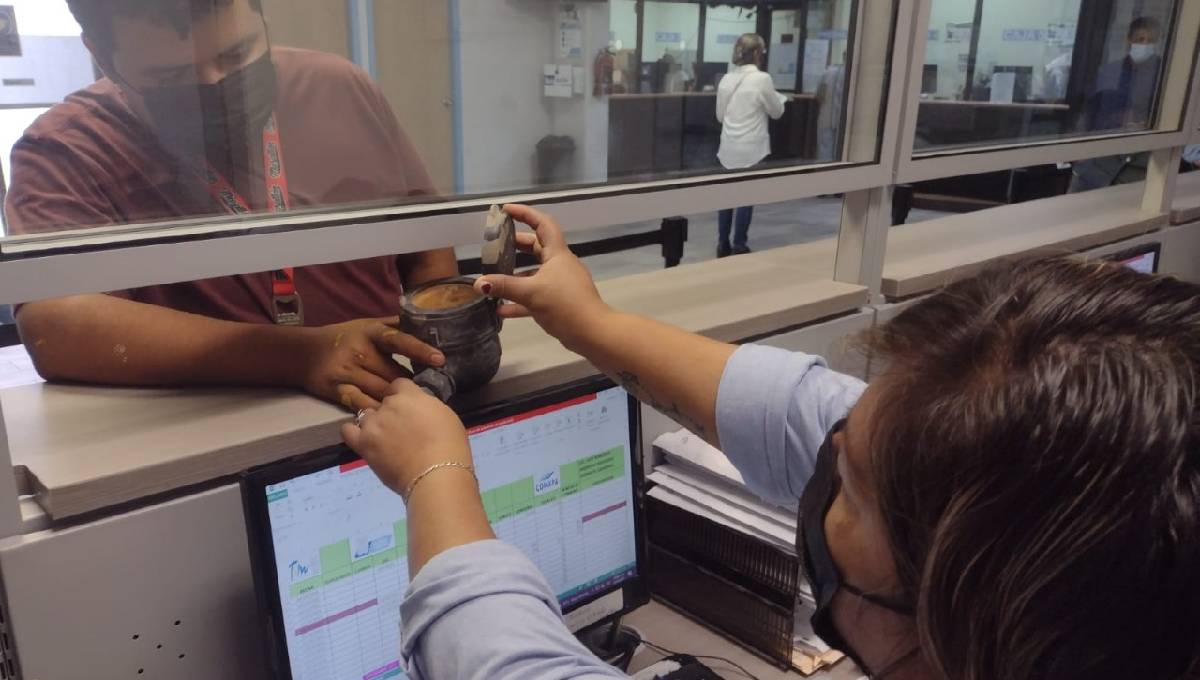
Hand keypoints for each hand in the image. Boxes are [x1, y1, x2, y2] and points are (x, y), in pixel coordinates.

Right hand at [299, 317, 444, 409]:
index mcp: (371, 333)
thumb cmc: (344, 337)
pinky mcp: (337, 390)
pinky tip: (388, 416)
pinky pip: (362, 404)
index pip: (399, 340)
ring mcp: (348, 372)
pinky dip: (376, 410)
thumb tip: (423, 320)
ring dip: (398, 401)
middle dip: (413, 385)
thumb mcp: (367, 323)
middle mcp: (360, 352)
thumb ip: (394, 324)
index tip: (440, 359)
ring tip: (414, 409)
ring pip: (381, 391)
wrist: (304, 353)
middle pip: (394, 373)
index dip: (419, 350)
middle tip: (431, 394)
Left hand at [342, 379, 472, 494]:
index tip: (410, 408)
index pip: (399, 384)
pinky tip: (364, 440)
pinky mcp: (363, 444)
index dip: (403, 396)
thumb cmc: (450, 446)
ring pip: (366, 415)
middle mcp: (388, 405)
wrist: (436, 473)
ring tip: (385, 439)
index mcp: (410, 395)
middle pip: (383, 401)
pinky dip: (354, 433)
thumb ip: (426, 407)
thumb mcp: (445, 415)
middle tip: (402, 429)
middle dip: (390, 412)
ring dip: (374, 423)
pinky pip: (347, 431)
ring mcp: (373, 424)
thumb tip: (418, 410)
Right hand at [473, 204, 613, 348]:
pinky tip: (500, 309)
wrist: (592, 333)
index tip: (506, 209)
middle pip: (536, 247)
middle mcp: (559, 265)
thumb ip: (504, 286)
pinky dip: (519, 301)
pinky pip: (535, 296)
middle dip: (515, 245)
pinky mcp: (558, 302)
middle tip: (494, 245)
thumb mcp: (531, 292)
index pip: (542, 224)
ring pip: (534, 273)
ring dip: (514, 275)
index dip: (525, 213)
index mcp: (557, 254)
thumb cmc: (565, 304)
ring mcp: (560, 284)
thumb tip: (478, 283)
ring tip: (493, 277)